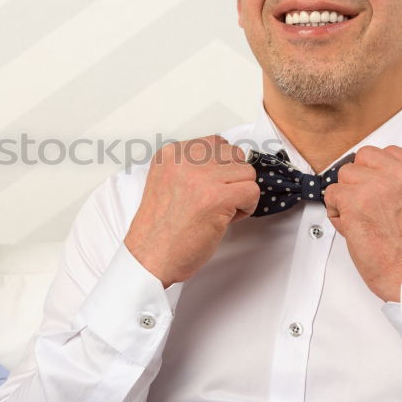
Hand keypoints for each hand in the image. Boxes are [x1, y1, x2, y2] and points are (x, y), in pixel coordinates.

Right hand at [124, 135, 259, 286]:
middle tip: (216, 201)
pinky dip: (246, 208)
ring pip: (247, 172)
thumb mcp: (167, 183)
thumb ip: (191, 168)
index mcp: (170, 154)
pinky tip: (226, 220)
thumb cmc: (160, 229)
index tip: (209, 188)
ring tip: (219, 211)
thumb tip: (227, 162)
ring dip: (240, 193)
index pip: (215, 143)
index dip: (220, 168)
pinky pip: (252, 191)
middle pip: (234, 154)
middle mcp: (184, 160)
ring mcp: (201, 177)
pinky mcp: (217, 197)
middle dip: (232, 178)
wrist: (149, 257)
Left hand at [324, 145, 401, 301]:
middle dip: (358, 181)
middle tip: (366, 207)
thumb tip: (368, 175)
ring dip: (346, 197)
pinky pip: (331, 194)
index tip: (375, 191)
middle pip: (363, 158)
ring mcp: (379, 186)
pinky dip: (336, 212)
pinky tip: (352, 228)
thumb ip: (401, 185)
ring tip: (361, 220)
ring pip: (344, 174)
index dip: (374, 171)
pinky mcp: (357, 201)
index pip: (388, 152)